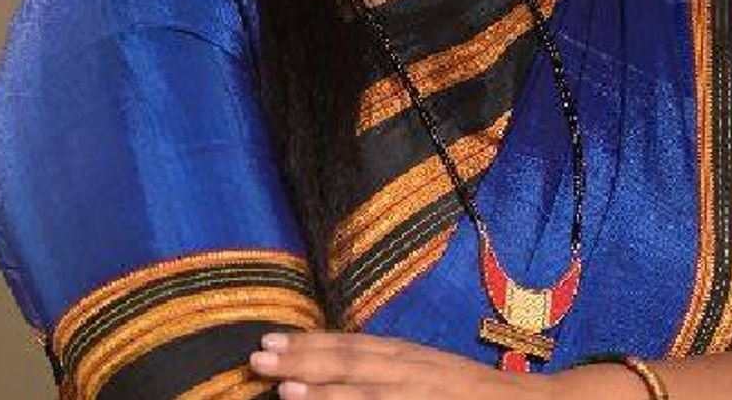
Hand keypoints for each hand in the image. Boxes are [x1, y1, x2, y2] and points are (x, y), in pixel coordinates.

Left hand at [249, 331, 550, 399]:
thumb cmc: (474, 395)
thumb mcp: (429, 375)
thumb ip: (393, 372)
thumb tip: (344, 373)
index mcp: (409, 356)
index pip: (352, 345)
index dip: (311, 342)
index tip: (273, 338)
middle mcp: (413, 370)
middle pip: (352, 362)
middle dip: (304, 359)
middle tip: (258, 356)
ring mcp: (423, 395)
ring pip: (367, 390)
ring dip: (324, 390)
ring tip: (284, 389)